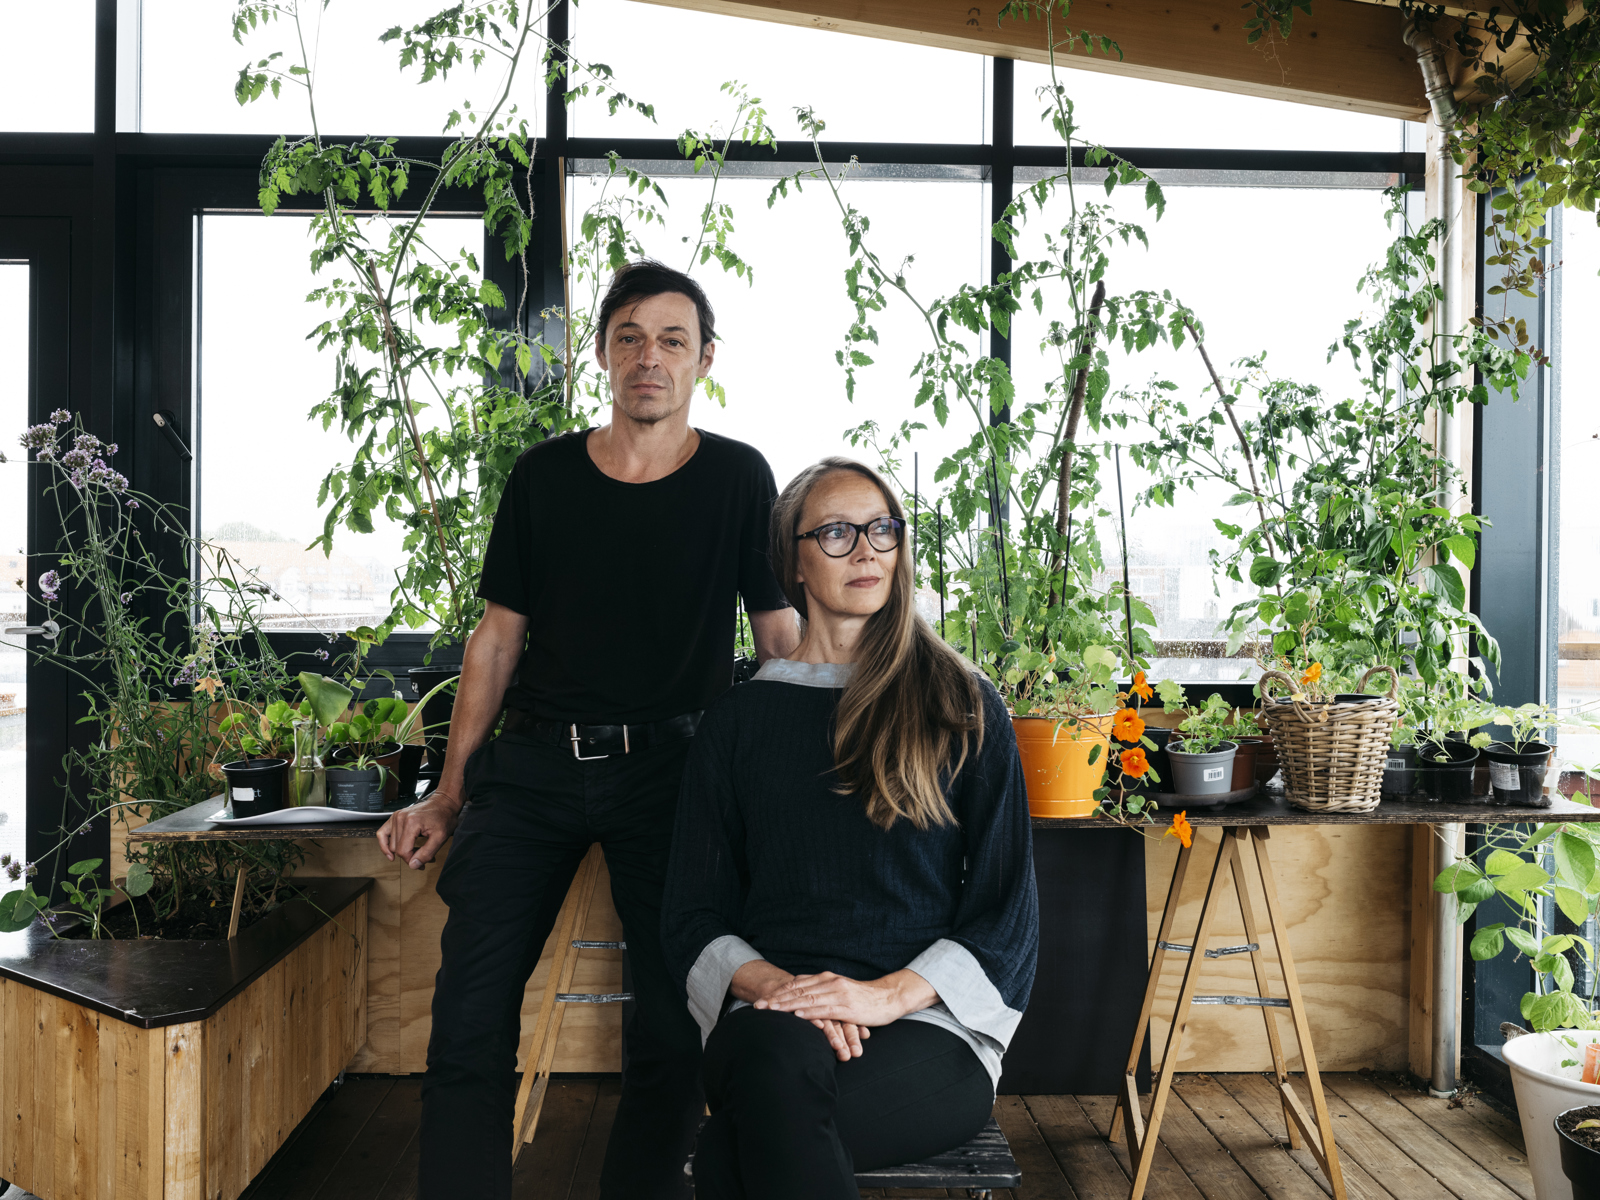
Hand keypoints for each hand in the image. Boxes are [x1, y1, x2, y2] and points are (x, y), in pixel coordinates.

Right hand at [376, 790, 462, 868]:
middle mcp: (400, 818)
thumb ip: (427, 853)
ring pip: (391, 844)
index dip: (412, 860)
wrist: (443, 803)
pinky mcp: (394, 817)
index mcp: (411, 822)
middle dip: (410, 856)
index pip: (403, 851)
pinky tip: (390, 854)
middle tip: (423, 858)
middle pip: (397, 849)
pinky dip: (384, 844)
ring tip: (417, 851)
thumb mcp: (441, 837)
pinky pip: (382, 833)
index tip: (422, 863)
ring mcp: (396, 816)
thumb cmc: (444, 817)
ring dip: (402, 851)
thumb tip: (413, 865)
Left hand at [729, 959, 868, 1061]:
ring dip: (787, 1005)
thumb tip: (801, 998)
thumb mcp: (839, 991)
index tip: (761, 999)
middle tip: (758, 1006)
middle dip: (776, 999)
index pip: (796, 984)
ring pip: (808, 999)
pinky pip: (825, 1010)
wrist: (888, 997)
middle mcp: (830, 982)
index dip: (778, 992)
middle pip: (797, 990)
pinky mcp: (847, 1007)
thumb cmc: (862, 998)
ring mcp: (838, 994)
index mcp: (826, 978)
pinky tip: (797, 1016)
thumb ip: (821, 992)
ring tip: (771, 1011)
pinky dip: (810, 1012)